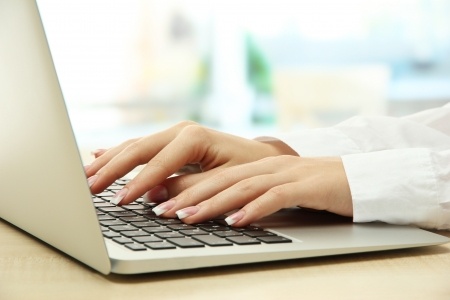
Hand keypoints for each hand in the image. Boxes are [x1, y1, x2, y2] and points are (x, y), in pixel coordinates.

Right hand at [85, 121, 297, 205]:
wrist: (260, 158)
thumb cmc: (247, 169)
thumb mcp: (222, 182)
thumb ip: (188, 188)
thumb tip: (154, 197)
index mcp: (194, 137)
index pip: (158, 163)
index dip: (137, 183)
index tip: (120, 201)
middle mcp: (181, 131)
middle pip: (138, 149)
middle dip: (112, 169)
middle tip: (89, 187)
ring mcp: (175, 133)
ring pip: (135, 146)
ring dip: (109, 161)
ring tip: (86, 175)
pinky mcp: (172, 141)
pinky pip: (140, 147)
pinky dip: (119, 153)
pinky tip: (99, 155)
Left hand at [152, 155, 352, 226]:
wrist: (361, 177)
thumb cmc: (315, 187)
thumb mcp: (277, 189)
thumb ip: (250, 195)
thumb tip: (220, 211)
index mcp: (257, 165)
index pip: (214, 175)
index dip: (184, 185)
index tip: (156, 200)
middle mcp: (267, 165)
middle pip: (221, 179)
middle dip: (187, 194)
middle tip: (159, 210)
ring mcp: (287, 173)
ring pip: (242, 186)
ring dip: (212, 202)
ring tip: (186, 216)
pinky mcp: (308, 186)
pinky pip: (276, 197)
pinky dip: (254, 209)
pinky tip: (236, 221)